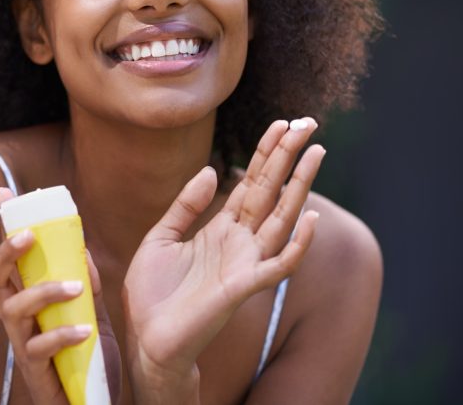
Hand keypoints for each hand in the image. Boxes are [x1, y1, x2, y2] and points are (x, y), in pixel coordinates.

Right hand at [0, 188, 120, 403]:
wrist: (94, 404)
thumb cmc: (86, 358)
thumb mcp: (91, 312)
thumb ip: (84, 282)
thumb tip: (82, 246)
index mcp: (26, 302)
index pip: (8, 260)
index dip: (4, 228)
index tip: (5, 194)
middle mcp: (16, 321)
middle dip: (4, 254)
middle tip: (29, 236)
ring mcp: (22, 346)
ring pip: (12, 311)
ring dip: (43, 292)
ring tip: (74, 287)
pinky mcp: (35, 372)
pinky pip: (38, 348)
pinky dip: (61, 334)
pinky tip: (85, 330)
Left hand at [122, 119, 323, 400]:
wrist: (146, 338)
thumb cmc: (152, 294)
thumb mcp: (160, 237)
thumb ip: (185, 205)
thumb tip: (210, 169)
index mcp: (220, 228)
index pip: (250, 182)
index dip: (266, 153)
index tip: (281, 123)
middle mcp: (240, 241)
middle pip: (271, 190)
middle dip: (289, 157)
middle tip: (310, 123)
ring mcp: (245, 262)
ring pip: (282, 218)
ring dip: (301, 186)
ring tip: (316, 153)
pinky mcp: (243, 286)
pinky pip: (278, 264)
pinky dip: (297, 243)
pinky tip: (310, 217)